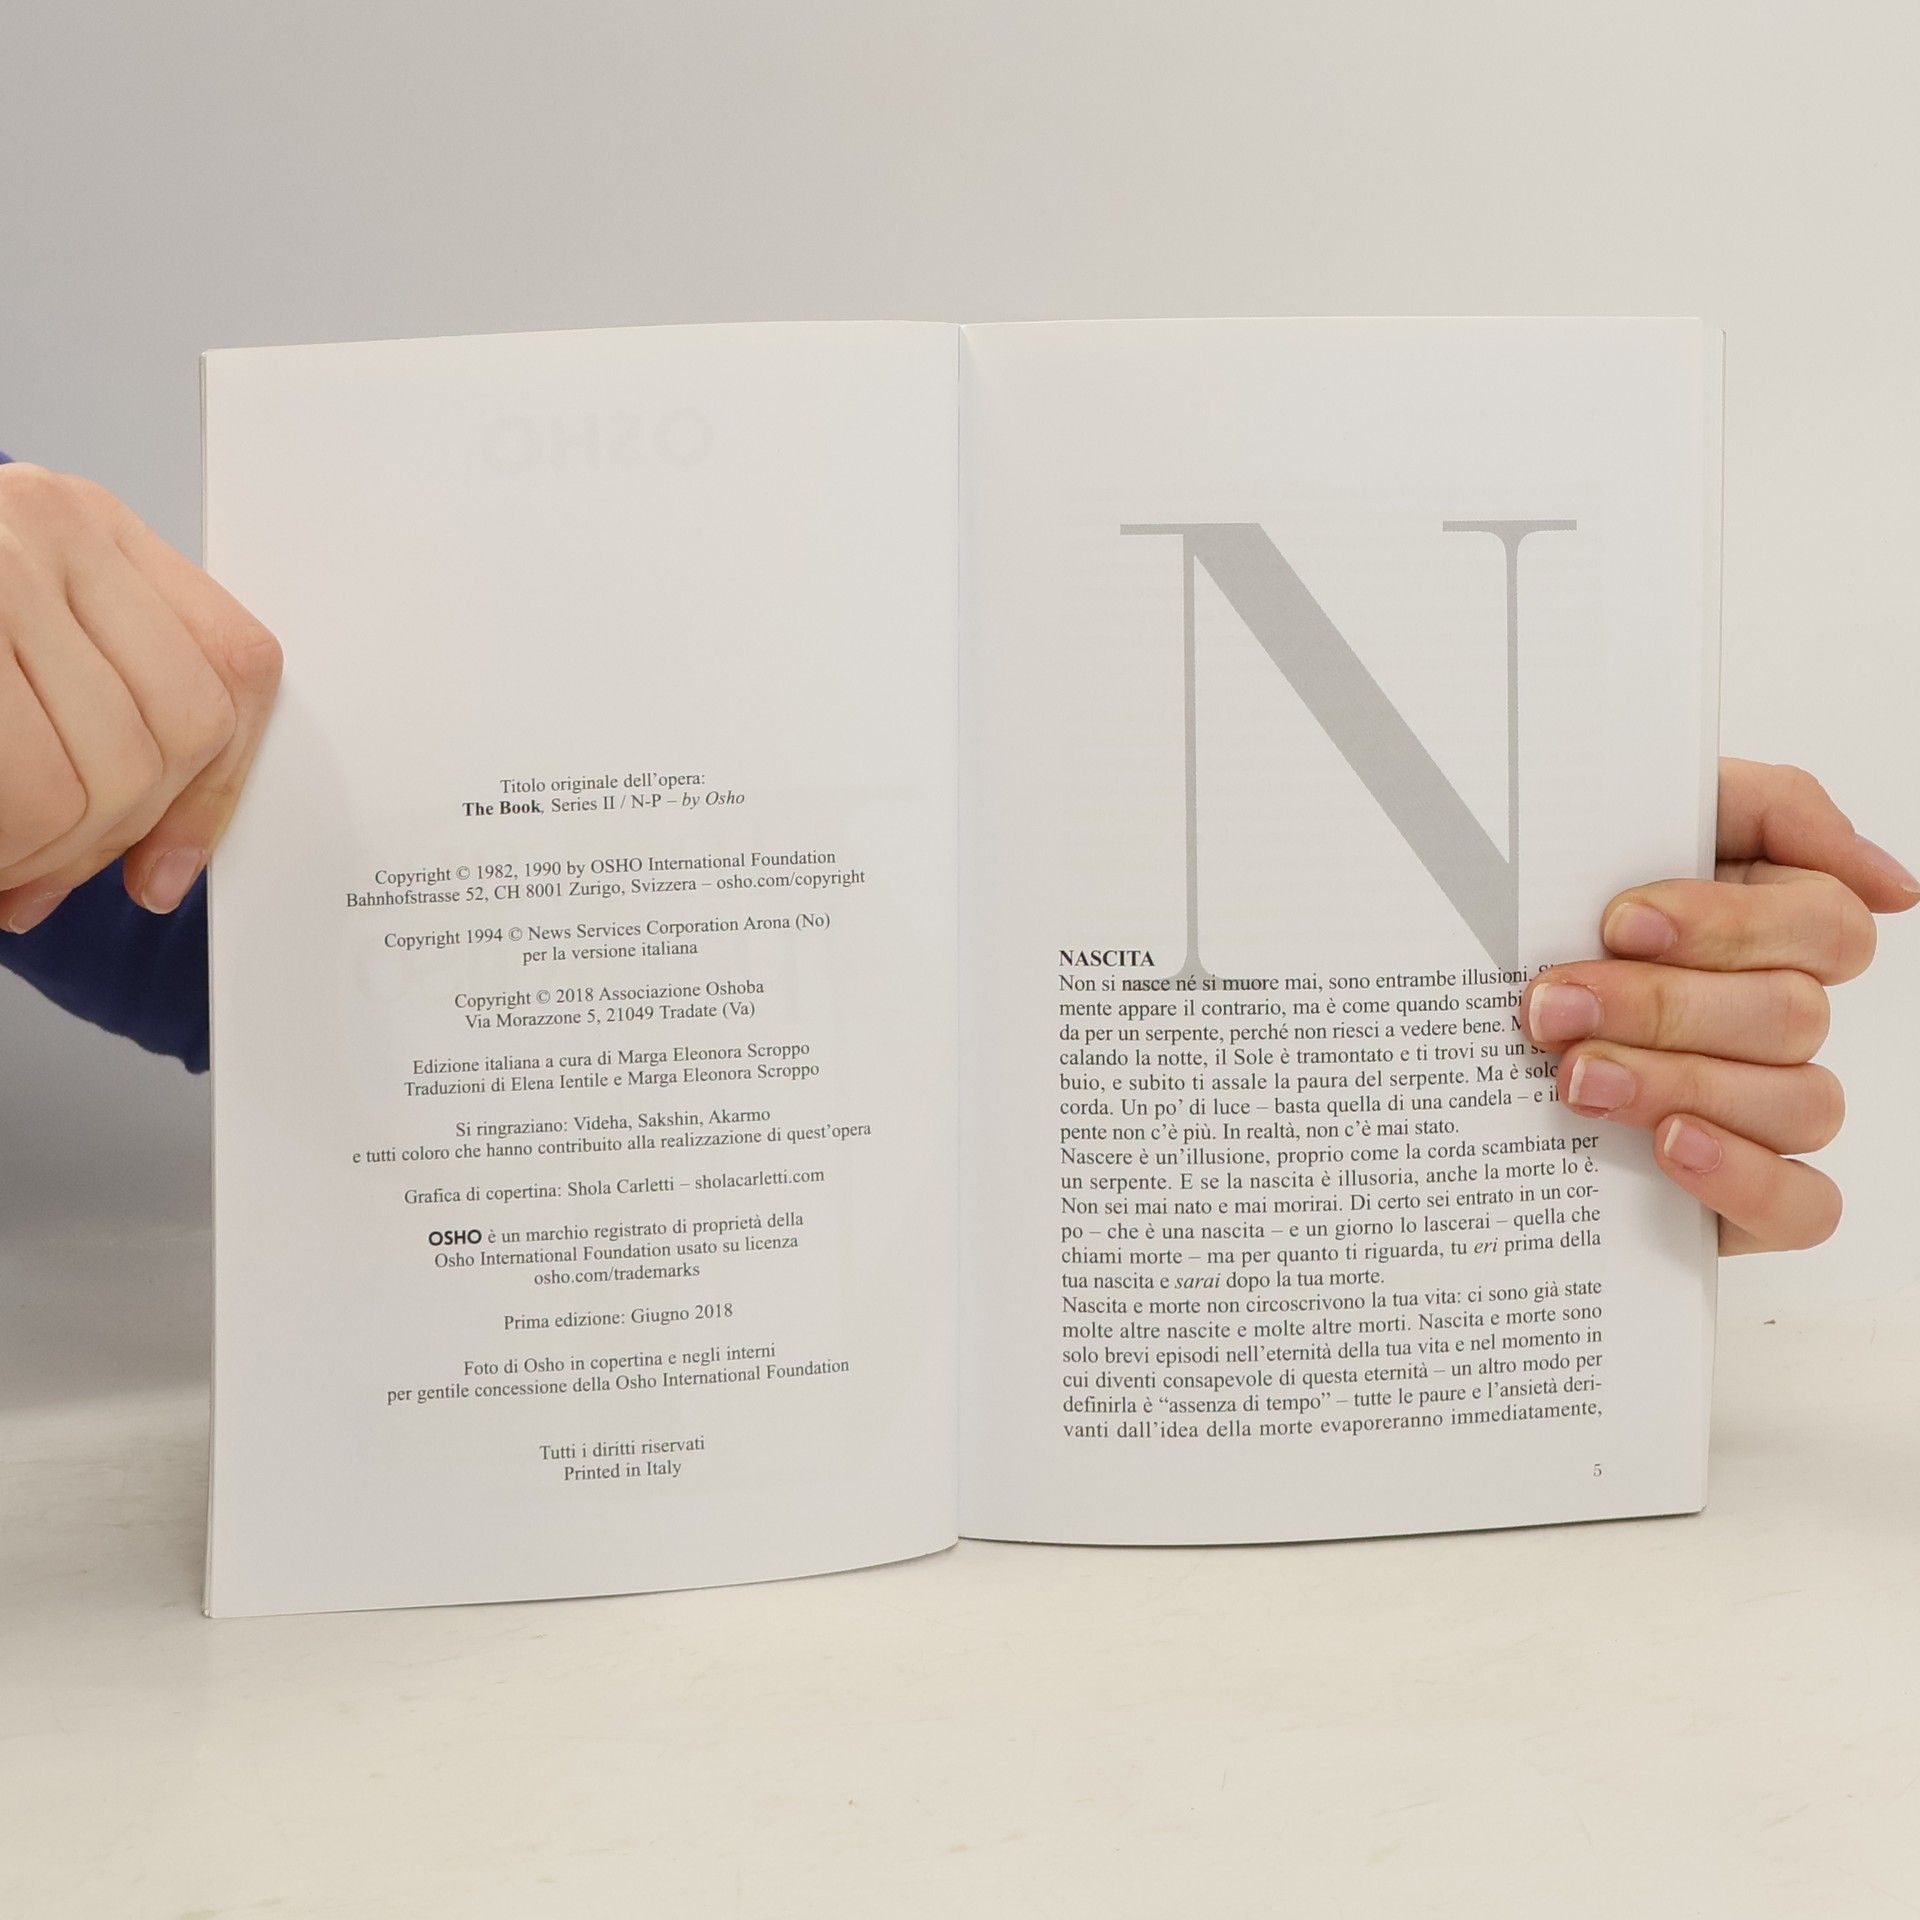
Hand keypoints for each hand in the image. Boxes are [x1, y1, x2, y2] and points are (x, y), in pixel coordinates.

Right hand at [0, 463, 280, 931]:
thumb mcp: (20, 641)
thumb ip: (104, 708)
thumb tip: (165, 866)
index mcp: (86, 526)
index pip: (232, 669)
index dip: (211, 796)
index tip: (160, 873)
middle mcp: (37, 526)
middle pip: (169, 741)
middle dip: (105, 841)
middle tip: (37, 874)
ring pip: (95, 780)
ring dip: (44, 856)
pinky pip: (27, 792)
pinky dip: (8, 850)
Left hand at [1519, 759, 1916, 1254]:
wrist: (1448, 1026)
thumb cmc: (1546, 913)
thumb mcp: (1625, 818)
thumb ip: (1767, 808)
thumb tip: (1890, 884)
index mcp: (1770, 930)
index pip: (1825, 923)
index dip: (1730, 924)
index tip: (1620, 923)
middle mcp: (1779, 1020)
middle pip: (1790, 1015)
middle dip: (1660, 1007)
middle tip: (1551, 1008)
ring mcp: (1768, 1112)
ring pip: (1799, 1103)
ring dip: (1679, 1083)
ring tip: (1575, 1078)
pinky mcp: (1745, 1199)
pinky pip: (1805, 1206)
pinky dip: (1745, 1176)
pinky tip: (1670, 1145)